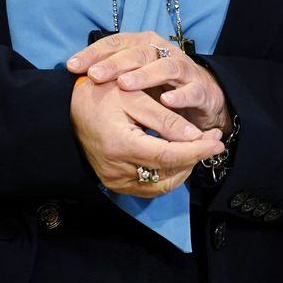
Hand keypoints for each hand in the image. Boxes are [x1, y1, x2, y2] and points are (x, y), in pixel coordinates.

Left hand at [68, 31, 231, 132]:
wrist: (204, 98)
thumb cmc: (162, 87)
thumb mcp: (135, 77)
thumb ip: (111, 73)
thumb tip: (74, 73)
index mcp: (145, 46)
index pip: (117, 43)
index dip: (94, 53)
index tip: (72, 66)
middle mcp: (165, 53)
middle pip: (139, 52)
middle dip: (115, 63)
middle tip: (95, 75)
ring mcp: (185, 70)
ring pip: (166, 67)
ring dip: (145, 75)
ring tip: (125, 84)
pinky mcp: (202, 90)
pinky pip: (192, 90)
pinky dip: (181, 95)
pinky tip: (167, 101)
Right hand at [69, 74, 223, 197]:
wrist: (65, 111)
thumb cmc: (99, 96)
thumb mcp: (133, 97)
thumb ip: (165, 119)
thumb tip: (195, 137)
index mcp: (120, 145)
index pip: (168, 156)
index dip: (197, 151)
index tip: (217, 142)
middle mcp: (116, 169)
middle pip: (167, 175)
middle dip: (194, 158)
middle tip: (212, 139)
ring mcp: (113, 180)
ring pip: (160, 185)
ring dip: (183, 168)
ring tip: (199, 146)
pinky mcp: (113, 183)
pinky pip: (148, 187)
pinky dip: (167, 174)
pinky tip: (178, 156)